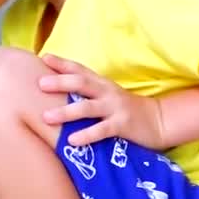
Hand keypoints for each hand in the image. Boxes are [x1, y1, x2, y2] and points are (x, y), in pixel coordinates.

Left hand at [38, 54, 166, 149]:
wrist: (158, 121)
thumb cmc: (124, 109)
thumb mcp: (105, 95)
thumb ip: (85, 92)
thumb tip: (56, 90)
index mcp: (101, 83)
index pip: (79, 70)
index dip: (62, 63)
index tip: (43, 58)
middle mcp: (106, 92)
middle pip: (81, 83)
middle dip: (60, 82)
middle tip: (40, 84)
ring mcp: (114, 108)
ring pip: (87, 107)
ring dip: (66, 112)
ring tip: (46, 117)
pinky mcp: (122, 125)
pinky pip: (102, 130)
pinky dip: (86, 134)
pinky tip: (72, 140)